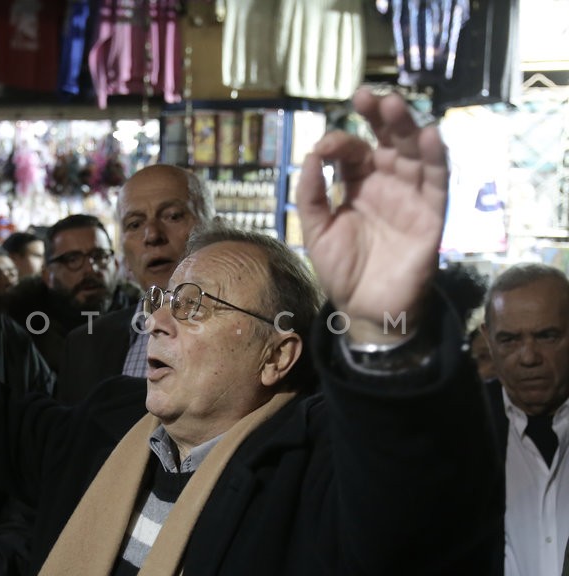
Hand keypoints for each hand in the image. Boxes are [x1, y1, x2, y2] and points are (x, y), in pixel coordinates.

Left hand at [297, 87, 447, 343]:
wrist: (364, 307)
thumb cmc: (340, 267)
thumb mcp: (315, 230)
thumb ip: (311, 194)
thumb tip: (310, 154)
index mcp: (357, 182)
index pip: (352, 150)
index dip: (340, 142)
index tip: (325, 145)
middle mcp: (386, 181)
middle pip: (386, 139)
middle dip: (378, 115)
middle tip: (366, 96)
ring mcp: (410, 194)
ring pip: (413, 151)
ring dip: (406, 127)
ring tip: (393, 105)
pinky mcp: (431, 213)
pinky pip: (438, 181)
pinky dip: (435, 158)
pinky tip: (429, 135)